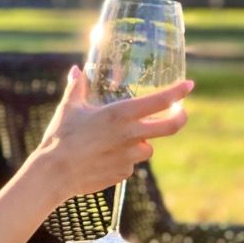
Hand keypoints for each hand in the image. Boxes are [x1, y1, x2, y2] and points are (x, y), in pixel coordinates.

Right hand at [33, 65, 192, 198]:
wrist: (54, 173)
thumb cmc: (60, 137)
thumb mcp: (69, 107)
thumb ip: (77, 86)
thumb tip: (78, 70)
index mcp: (120, 114)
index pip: (159, 101)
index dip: (178, 92)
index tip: (189, 85)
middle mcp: (130, 135)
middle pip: (170, 127)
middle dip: (180, 118)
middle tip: (181, 113)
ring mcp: (129, 157)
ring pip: (147, 147)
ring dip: (141, 142)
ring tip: (117, 140)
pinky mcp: (123, 173)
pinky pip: (131, 164)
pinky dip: (124, 159)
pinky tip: (103, 156)